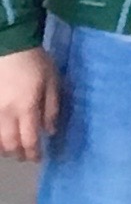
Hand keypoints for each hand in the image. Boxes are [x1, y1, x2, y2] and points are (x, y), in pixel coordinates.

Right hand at [0, 46, 60, 161]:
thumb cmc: (35, 62)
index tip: (38, 158)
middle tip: (25, 156)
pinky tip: (1, 136)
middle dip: (18, 154)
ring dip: (4, 148)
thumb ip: (51, 108)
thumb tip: (49, 132)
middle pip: (9, 144)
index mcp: (26, 108)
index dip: (33, 153)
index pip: (29, 140)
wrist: (9, 44)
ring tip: (12, 149)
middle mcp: (6, 113)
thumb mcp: (52, 82)